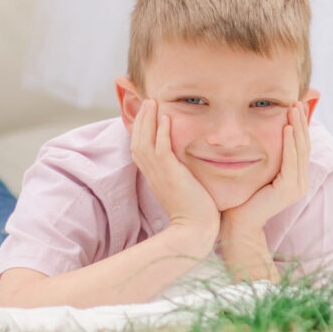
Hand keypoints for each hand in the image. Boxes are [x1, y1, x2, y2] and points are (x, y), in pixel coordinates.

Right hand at [130, 99, 219, 234]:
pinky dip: (161, 133)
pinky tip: (166, 119)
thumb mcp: (184, 187)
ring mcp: (159, 175)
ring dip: (148, 120)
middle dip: (141, 120)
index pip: (140, 148)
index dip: (140, 130)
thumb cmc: (195, 212)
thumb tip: (188, 164)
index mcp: (154, 176)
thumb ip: (181, 173)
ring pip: (145, 142)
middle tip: (147, 101)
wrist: (195, 231)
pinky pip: (161, 150)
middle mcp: (152, 174)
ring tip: (153, 102)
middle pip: (137, 141)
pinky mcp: (170, 175)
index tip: (146, 114)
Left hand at [222, 101, 310, 232]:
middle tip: (298, 101)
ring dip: (298, 127)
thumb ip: (264, 155)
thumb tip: (262, 131)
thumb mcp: (257, 170)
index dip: (300, 125)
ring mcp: (297, 185)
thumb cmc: (242, 196)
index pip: (300, 145)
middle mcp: (300, 180)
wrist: (237, 224)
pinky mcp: (290, 189)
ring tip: (294, 108)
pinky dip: (290, 143)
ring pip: (300, 150)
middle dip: (301, 121)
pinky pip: (291, 161)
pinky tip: (287, 128)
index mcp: (295, 176)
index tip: (296, 105)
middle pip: (304, 144)